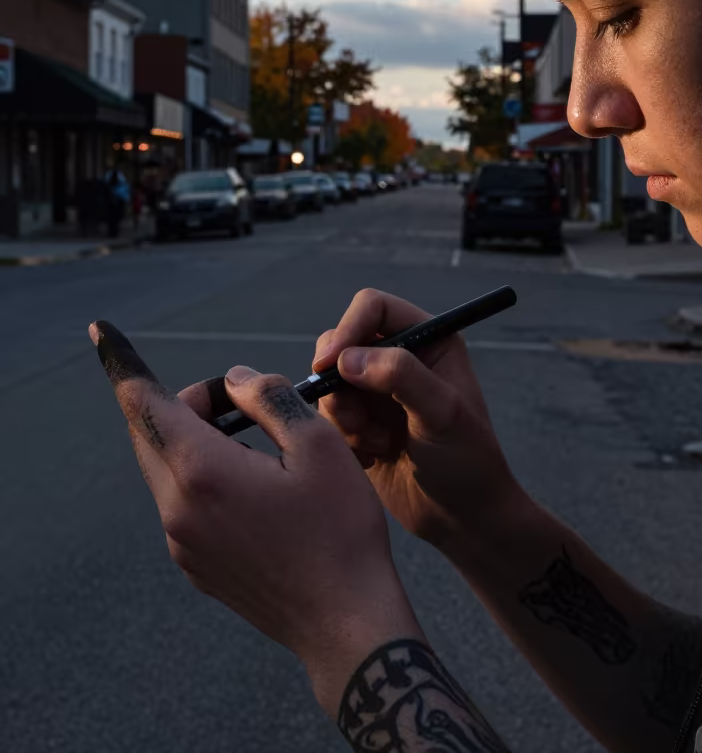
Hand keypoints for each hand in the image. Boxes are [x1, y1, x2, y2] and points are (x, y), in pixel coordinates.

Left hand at [89, 320, 420, 705]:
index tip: (104, 333)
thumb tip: (236, 378)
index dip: (123, 366)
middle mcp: (178, 509)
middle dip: (182, 403)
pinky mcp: (196, 565)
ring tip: (256, 443)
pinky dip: (202, 478)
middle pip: (150, 435)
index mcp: (203, 472)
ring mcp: (182, 543)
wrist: (344, 620)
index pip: (145, 405)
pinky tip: (256, 488)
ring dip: (194, 441)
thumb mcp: (320, 444)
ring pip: (166, 470)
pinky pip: (181, 505)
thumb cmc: (340, 528)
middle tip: (237, 399)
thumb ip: (271, 398)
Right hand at [314, 290, 520, 550]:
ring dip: (345, 415)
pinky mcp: (360, 421)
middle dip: (340, 381)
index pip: (373, 308)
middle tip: (356, 419)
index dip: (347, 328)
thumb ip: (401, 376)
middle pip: (340, 341)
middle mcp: (400, 357)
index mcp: (429, 338)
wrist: (463, 518)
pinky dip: (342, 437)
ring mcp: (377, 390)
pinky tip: (374, 458)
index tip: (328, 363)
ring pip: (330, 382)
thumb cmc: (468, 461)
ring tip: (378, 444)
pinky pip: (327, 415)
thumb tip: (348, 358)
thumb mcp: (442, 414)